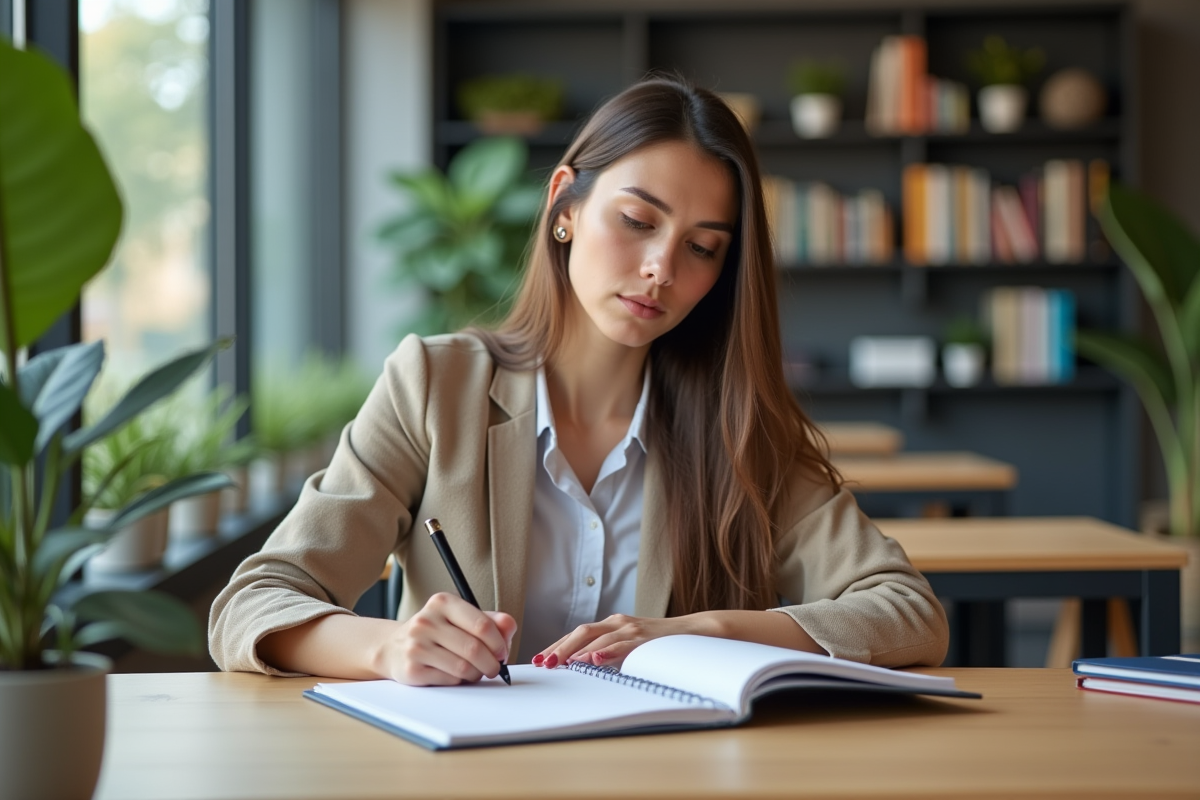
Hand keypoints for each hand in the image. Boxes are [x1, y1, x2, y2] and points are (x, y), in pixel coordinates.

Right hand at [379, 592, 515, 685]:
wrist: (393, 647)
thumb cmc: (436, 633)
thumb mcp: (461, 619)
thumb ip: (490, 621)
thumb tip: (509, 626)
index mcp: (443, 602)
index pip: (482, 624)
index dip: (499, 642)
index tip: (502, 652)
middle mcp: (427, 621)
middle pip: (475, 648)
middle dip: (491, 663)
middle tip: (494, 668)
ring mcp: (416, 645)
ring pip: (464, 667)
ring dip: (477, 674)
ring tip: (475, 671)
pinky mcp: (412, 669)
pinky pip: (450, 680)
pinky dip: (460, 681)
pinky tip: (455, 674)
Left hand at [532, 614, 691, 670]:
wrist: (697, 633)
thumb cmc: (662, 644)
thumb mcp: (632, 649)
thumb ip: (611, 655)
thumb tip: (585, 669)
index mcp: (613, 625)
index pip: (578, 635)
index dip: (557, 645)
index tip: (539, 658)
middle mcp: (618, 623)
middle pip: (581, 632)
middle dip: (559, 648)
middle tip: (542, 663)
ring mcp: (632, 628)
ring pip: (596, 636)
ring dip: (574, 650)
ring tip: (559, 663)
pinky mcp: (645, 637)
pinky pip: (621, 644)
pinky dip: (605, 651)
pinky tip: (592, 659)